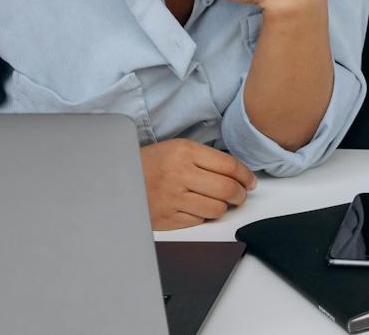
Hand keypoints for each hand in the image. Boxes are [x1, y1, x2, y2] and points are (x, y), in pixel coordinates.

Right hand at [139, 139, 256, 230]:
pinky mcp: (167, 218)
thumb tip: (237, 173)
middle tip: (241, 195)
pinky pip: (199, 221)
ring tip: (222, 203)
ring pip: (217, 208)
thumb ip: (206, 158)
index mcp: (185, 152)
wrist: (118, 180)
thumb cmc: (151, 164)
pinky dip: (204, 216)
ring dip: (224, 207)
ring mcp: (173, 198)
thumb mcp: (177, 148)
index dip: (246, 176)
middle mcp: (180, 174)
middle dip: (241, 194)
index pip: (229, 166)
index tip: (250, 181)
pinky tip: (200, 208)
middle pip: (227, 189)